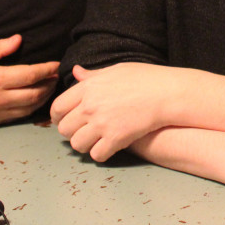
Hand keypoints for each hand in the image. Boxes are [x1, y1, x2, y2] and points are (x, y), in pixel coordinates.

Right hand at [0, 34, 57, 126]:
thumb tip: (19, 39)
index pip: (30, 75)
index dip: (46, 69)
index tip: (55, 65)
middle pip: (34, 94)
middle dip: (49, 85)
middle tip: (55, 77)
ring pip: (28, 109)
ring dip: (42, 98)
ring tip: (48, 88)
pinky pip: (16, 117)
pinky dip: (29, 109)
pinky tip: (33, 101)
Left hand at [50, 63, 181, 160]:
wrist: (167, 93)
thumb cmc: (145, 78)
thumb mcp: (115, 70)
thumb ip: (92, 75)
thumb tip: (76, 71)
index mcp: (88, 87)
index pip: (58, 107)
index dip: (57, 117)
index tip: (63, 120)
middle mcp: (90, 106)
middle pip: (64, 129)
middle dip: (71, 132)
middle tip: (82, 131)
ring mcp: (102, 123)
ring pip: (77, 144)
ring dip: (84, 144)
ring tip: (95, 140)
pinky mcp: (116, 138)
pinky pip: (96, 155)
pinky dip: (100, 153)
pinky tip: (108, 147)